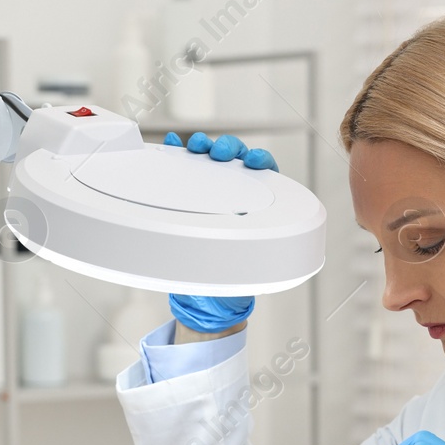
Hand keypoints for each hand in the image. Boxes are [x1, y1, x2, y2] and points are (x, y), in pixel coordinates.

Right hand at [162, 131, 273, 332]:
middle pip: (238, 159)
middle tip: (219, 153)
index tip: (254, 162)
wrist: (208, 299)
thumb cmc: (234, 282)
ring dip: (204, 147)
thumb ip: (257, 254)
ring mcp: (213, 192)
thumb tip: (273, 252)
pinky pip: (184, 168)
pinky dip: (177, 154)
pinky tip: (172, 145)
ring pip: (212, 160)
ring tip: (196, 146)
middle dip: (230, 149)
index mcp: (260, 207)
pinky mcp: (189, 195)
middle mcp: (238, 194)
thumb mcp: (249, 266)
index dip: (262, 162)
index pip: (267, 173)